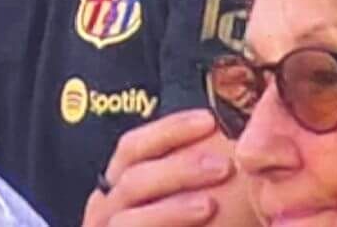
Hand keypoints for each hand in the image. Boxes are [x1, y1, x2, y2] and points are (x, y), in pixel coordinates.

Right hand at [84, 109, 253, 226]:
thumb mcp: (179, 208)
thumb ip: (194, 186)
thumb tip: (233, 152)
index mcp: (118, 187)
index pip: (134, 147)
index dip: (168, 130)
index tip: (209, 120)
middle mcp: (103, 209)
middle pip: (133, 175)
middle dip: (179, 167)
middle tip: (224, 164)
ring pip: (128, 213)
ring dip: (171, 206)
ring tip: (211, 205)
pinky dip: (163, 225)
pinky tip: (200, 218)